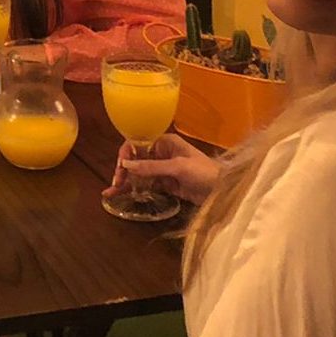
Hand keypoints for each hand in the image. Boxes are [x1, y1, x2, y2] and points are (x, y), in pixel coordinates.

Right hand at [102, 133, 218, 206]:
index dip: (127, 154)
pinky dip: (134, 189)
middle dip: (123, 171)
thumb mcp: (178, 167)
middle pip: (136, 159)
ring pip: (139, 173)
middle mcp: (161, 153)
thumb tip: (126, 164)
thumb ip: (152, 166)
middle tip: (115, 185)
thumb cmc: (205, 172)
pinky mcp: (166, 184)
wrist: (225, 191)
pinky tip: (123, 194)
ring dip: (125, 181)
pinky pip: (146, 185)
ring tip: (111, 193)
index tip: (120, 169)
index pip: (138, 143)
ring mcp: (163, 170)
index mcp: (165, 142)